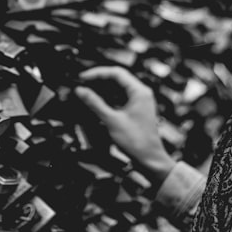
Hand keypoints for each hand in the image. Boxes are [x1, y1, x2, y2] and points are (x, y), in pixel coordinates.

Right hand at [74, 66, 175, 184]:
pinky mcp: (135, 110)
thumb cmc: (138, 142)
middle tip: (82, 84)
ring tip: (86, 93)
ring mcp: (138, 102)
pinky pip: (119, 98)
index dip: (97, 73)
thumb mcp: (112, 120)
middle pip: (116, 79)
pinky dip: (107, 99)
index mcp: (139, 91)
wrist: (149, 159)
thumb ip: (95, 103)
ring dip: (101, 90)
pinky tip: (96, 103)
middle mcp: (140, 94)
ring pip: (117, 89)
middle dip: (98, 81)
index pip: (116, 73)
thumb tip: (81, 91)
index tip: (83, 77)